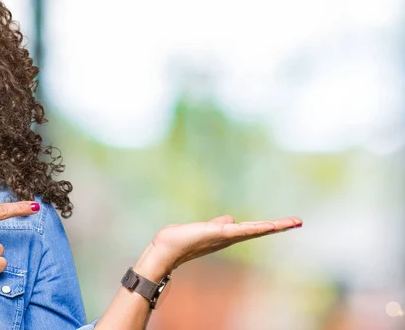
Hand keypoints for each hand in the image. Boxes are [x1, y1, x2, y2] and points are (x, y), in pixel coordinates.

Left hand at [134, 215, 301, 280]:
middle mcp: (230, 237)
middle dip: (279, 226)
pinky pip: (241, 230)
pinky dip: (255, 228)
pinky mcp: (218, 233)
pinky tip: (268, 225)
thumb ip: (218, 224)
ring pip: (254, 230)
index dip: (270, 224)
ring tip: (291, 221)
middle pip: (259, 230)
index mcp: (227, 234)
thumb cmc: (182, 240)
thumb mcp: (205, 228)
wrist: (167, 249)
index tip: (289, 221)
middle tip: (298, 221)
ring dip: (273, 226)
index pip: (253, 228)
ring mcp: (226, 236)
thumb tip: (229, 219)